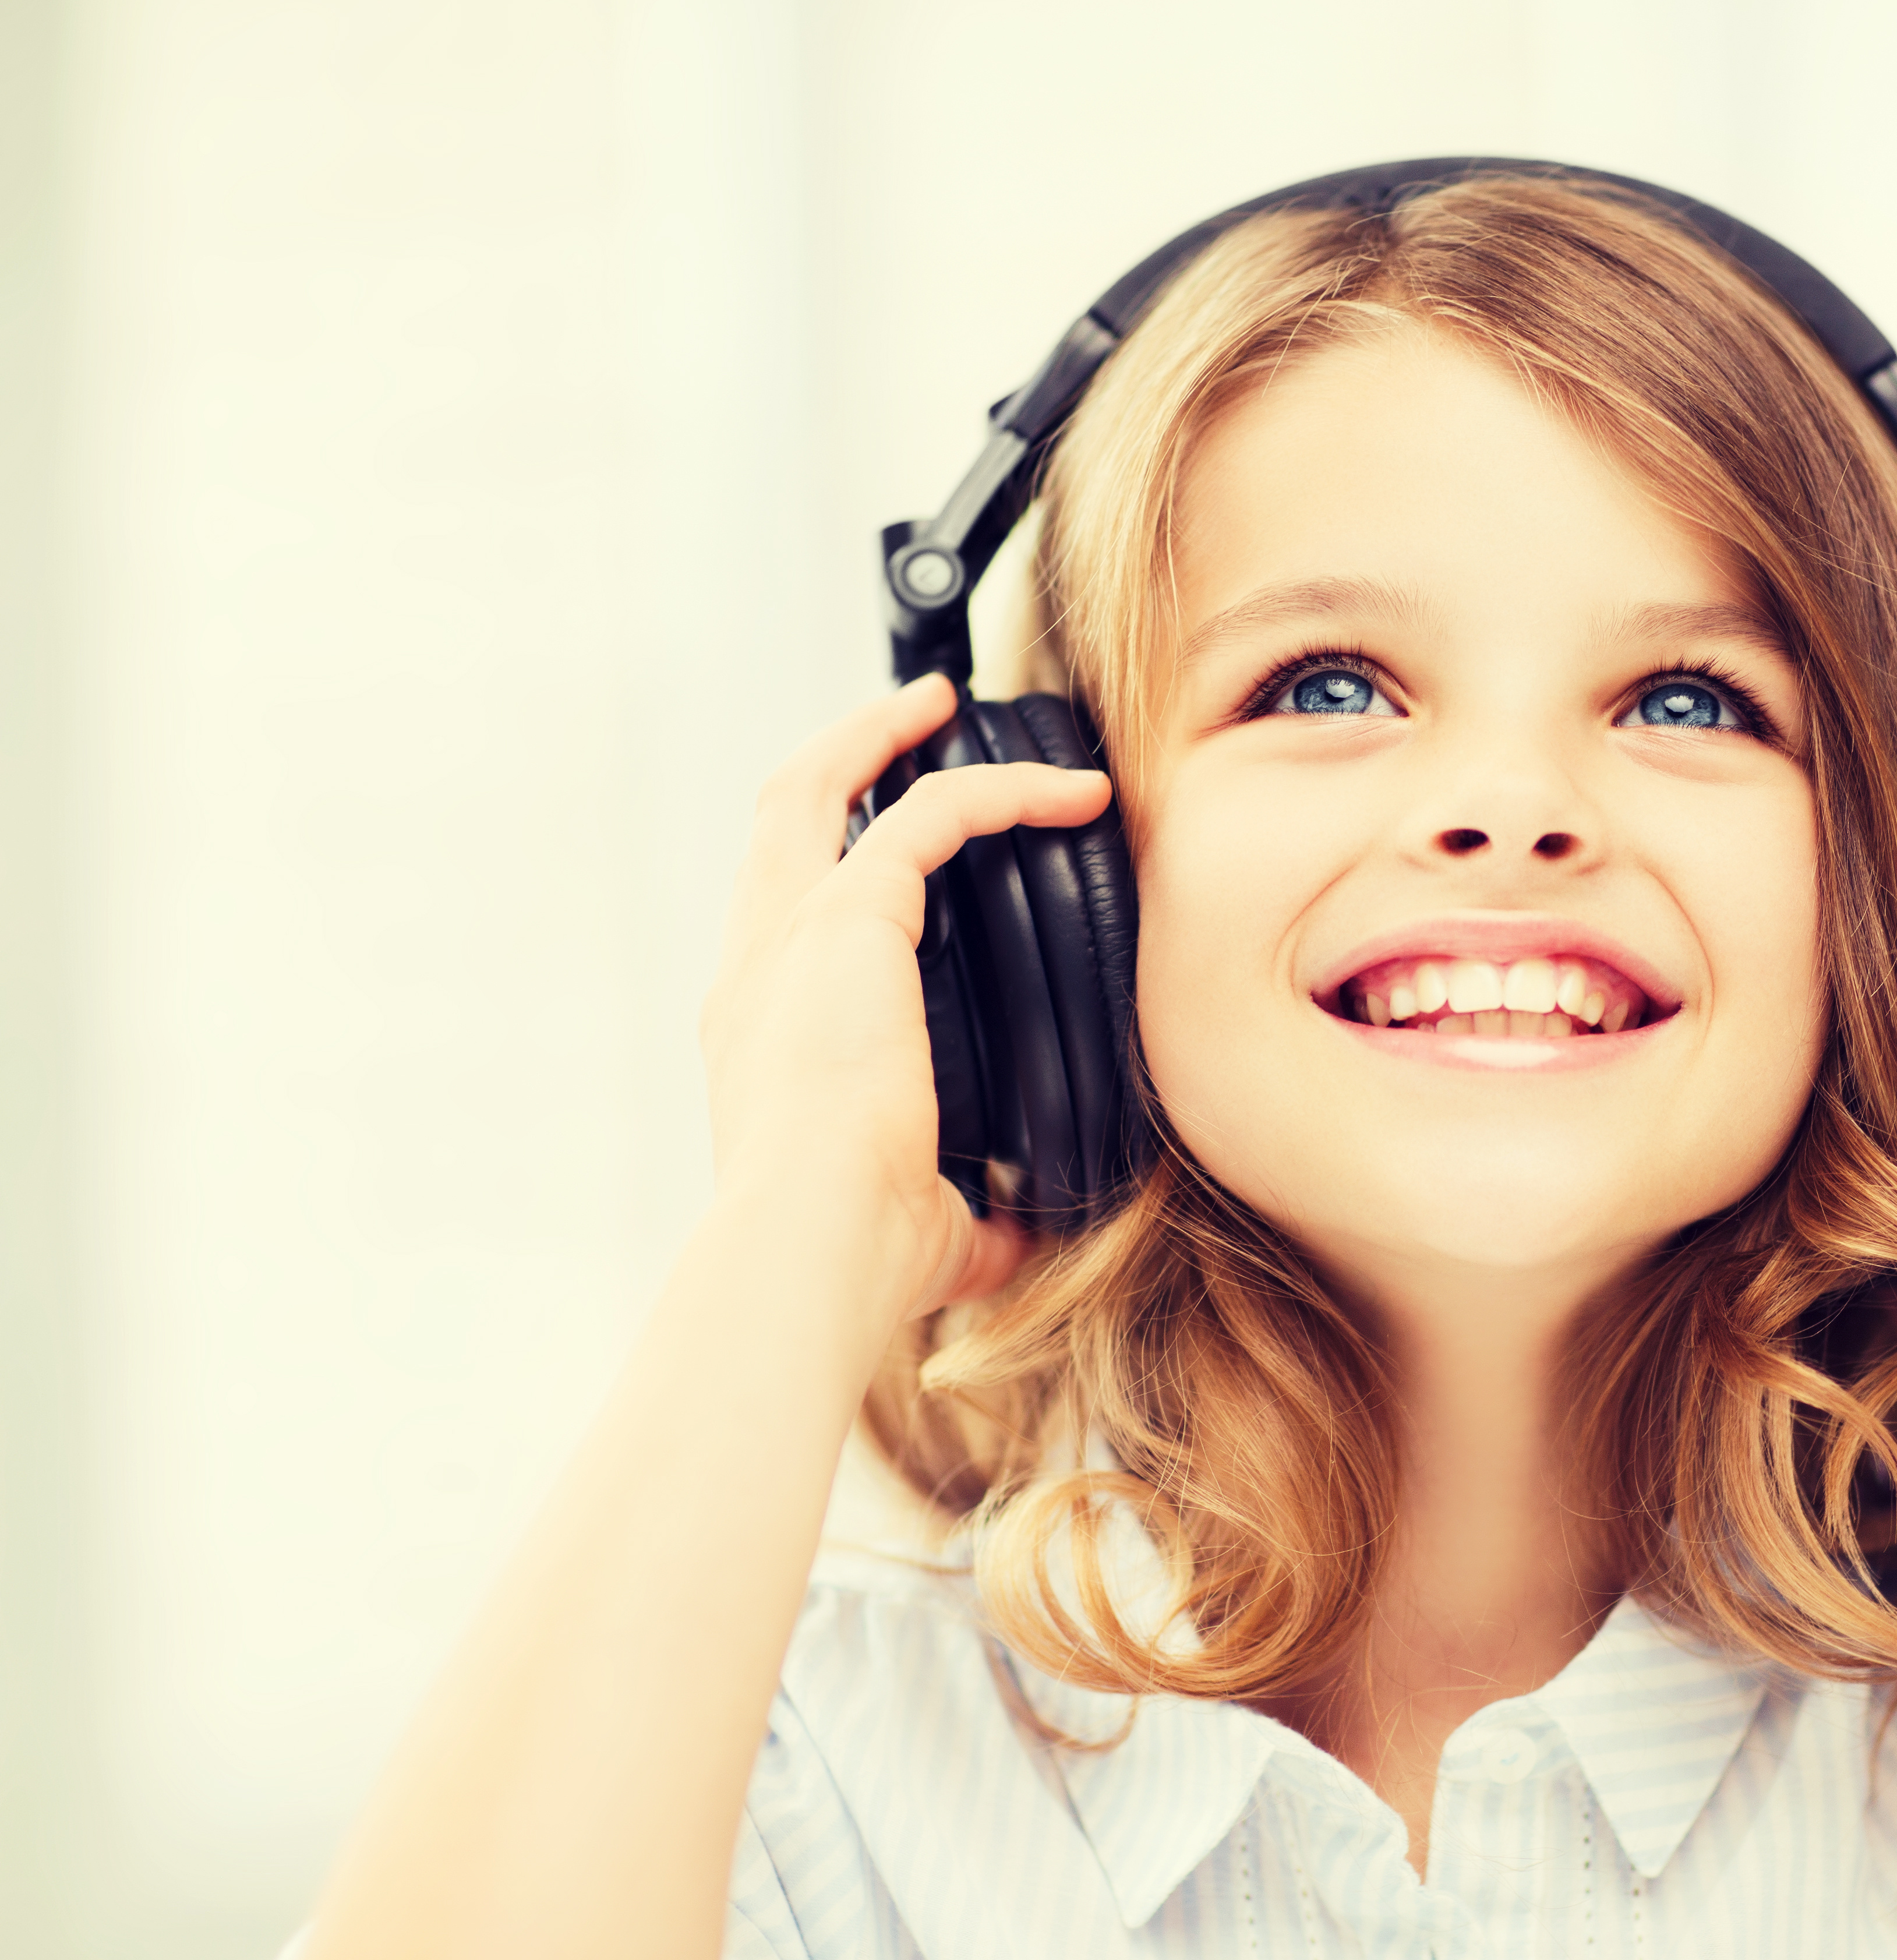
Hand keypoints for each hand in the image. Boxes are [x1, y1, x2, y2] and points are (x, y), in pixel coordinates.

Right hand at [697, 672, 1112, 1315]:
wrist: (811, 1245)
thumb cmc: (858, 1253)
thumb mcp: (929, 1225)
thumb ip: (972, 1210)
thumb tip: (1026, 1224)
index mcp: (765, 1037)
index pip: (787, 917)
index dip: (835, 864)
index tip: (899, 835)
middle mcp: (760, 972)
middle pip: (776, 820)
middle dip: (837, 756)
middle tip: (911, 719)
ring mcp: (791, 939)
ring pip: (820, 787)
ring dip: (890, 737)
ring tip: (954, 706)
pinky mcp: (847, 921)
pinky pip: (928, 812)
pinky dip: (1002, 790)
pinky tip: (1073, 792)